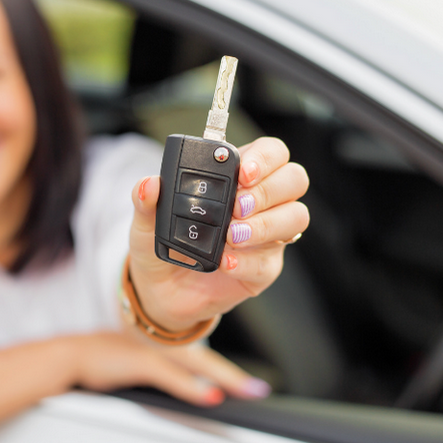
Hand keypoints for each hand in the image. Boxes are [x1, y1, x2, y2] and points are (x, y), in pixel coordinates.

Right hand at [71, 332, 270, 405]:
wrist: (72, 355)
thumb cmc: (100, 361)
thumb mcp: (134, 367)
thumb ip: (159, 374)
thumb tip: (183, 389)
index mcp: (164, 346)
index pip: (202, 359)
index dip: (224, 372)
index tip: (246, 385)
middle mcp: (164, 345)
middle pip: (207, 361)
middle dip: (234, 377)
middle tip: (259, 390)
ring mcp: (154, 351)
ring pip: (197, 365)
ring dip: (224, 379)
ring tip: (247, 391)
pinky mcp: (140, 361)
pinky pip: (171, 376)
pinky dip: (191, 387)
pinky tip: (209, 396)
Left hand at [129, 137, 308, 330]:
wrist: (161, 290)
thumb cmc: (164, 245)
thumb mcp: (146, 221)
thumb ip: (146, 200)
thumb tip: (149, 184)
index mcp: (237, 177)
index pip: (271, 153)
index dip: (265, 158)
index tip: (243, 173)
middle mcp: (260, 202)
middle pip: (294, 179)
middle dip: (268, 190)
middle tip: (237, 207)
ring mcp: (267, 235)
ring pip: (295, 218)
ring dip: (266, 224)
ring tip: (232, 236)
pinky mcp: (264, 268)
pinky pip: (271, 261)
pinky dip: (249, 261)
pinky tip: (226, 263)